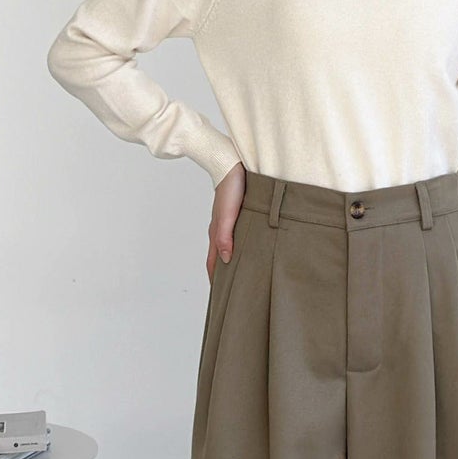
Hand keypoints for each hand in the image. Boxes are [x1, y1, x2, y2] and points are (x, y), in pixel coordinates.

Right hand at [207, 162, 246, 279]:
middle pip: (218, 257)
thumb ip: (225, 237)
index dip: (215, 279)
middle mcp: (219, 230)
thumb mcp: (228, 215)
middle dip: (222, 273)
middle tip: (230, 288)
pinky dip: (235, 246)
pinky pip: (232, 236)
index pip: (213, 263)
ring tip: (238, 272)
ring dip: (230, 260)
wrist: (230, 164)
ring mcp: (225, 222)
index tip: (219, 294)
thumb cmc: (230, 188)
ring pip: (225, 247)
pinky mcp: (233, 214)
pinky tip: (244, 248)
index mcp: (216, 233)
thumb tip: (224, 260)